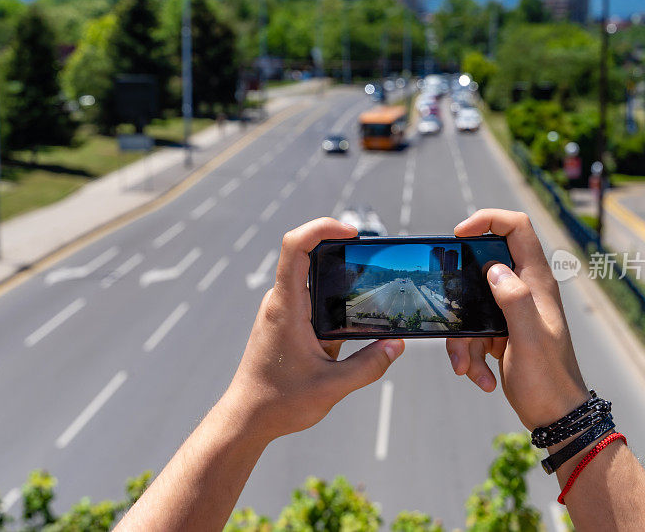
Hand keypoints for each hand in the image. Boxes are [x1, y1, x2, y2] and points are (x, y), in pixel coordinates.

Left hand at [222, 218, 404, 442]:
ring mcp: (281, 311)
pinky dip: (333, 303)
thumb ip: (369, 366)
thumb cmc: (280, 402)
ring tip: (370, 294)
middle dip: (342, 253)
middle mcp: (280, 302)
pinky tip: (353, 321)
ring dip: (339, 283)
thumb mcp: (332, 387)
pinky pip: (310, 299)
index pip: (295, 247)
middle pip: (308, 256)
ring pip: (311, 280)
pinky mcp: (285, 322)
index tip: (352, 232)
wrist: (247, 418)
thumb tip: (397, 346)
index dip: (322, 227)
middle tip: (373, 263)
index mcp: (287, 307)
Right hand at [446, 209, 588, 429]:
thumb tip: (493, 269)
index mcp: (536, 283)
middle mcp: (524, 291)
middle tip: (452, 315)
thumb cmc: (548, 380)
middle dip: (461, 295)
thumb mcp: (529, 339)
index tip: (459, 233)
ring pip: (471, 306)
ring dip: (463, 339)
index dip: (488, 220)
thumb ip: (513, 299)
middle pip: (482, 269)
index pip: (517, 229)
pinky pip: (474, 332)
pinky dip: (471, 355)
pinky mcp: (501, 333)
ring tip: (469, 367)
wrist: (555, 416)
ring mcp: (511, 313)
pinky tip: (481, 377)